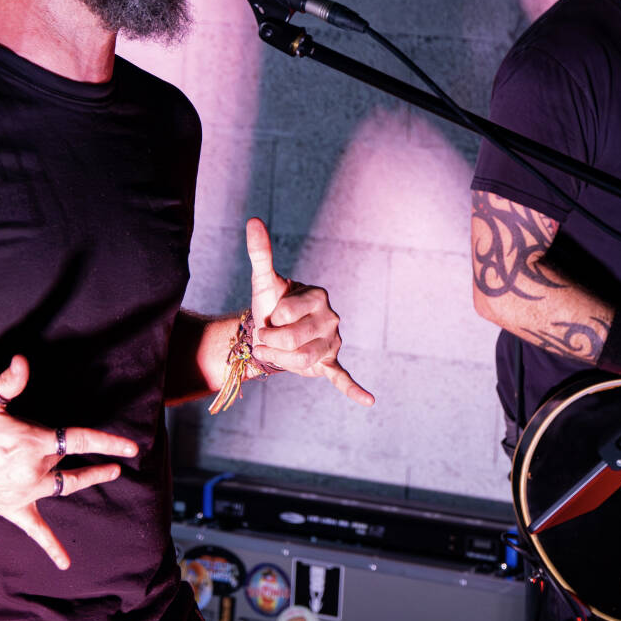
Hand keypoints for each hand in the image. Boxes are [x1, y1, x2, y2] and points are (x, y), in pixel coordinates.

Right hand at [0, 354, 140, 569]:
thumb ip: (8, 382)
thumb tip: (23, 361)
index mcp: (31, 443)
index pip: (78, 439)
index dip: (107, 442)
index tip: (131, 447)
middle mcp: (32, 470)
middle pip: (72, 464)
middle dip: (97, 460)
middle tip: (120, 460)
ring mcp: (23, 492)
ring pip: (64, 488)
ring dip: (87, 481)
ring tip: (109, 475)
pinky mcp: (10, 508)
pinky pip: (36, 530)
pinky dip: (51, 546)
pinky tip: (65, 563)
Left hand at [245, 217, 374, 405]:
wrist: (273, 331)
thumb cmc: (272, 303)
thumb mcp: (265, 280)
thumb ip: (261, 252)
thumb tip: (253, 220)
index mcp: (318, 296)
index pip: (287, 314)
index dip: (269, 319)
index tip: (269, 315)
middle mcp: (331, 318)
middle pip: (294, 339)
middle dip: (271, 341)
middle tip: (266, 338)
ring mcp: (332, 342)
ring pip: (303, 360)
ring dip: (281, 359)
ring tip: (274, 353)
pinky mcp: (330, 363)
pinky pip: (342, 376)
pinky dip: (354, 389)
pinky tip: (368, 400)